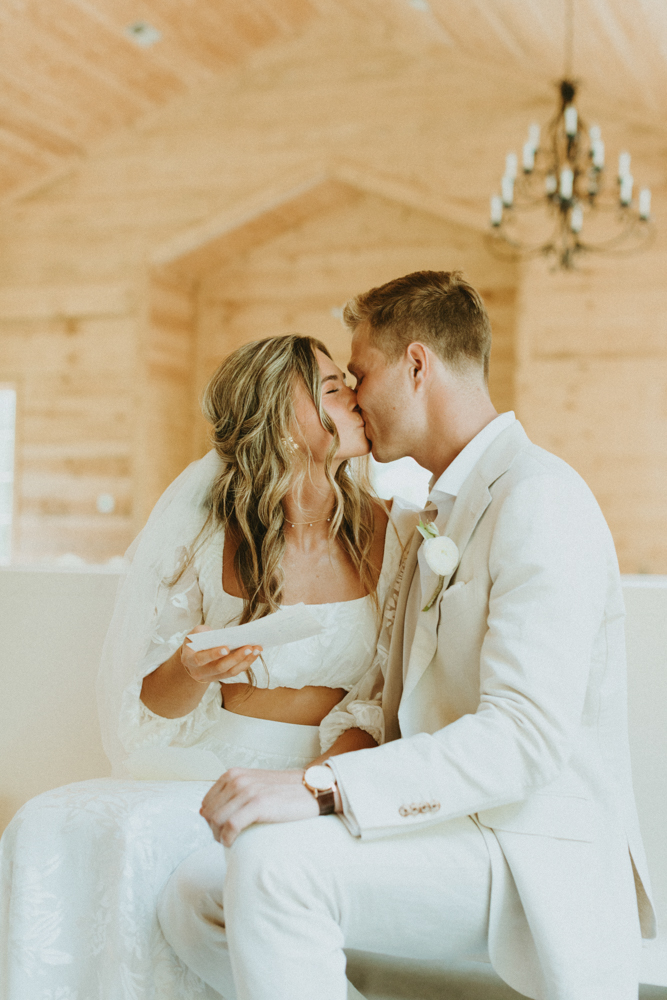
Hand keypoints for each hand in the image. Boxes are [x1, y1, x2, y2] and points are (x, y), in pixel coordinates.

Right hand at [180, 625, 262, 683]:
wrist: (192, 658)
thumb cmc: (195, 643)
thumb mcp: (194, 634)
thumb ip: (202, 632)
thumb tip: (219, 634)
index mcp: (190, 660)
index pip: (201, 659)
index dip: (214, 654)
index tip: (226, 648)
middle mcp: (200, 672)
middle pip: (220, 667)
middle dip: (235, 657)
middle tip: (248, 647)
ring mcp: (212, 677)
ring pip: (230, 672)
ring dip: (245, 660)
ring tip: (257, 649)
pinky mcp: (222, 677)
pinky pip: (236, 671)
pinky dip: (246, 662)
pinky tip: (255, 653)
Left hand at [200, 768, 318, 845]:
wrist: (312, 789)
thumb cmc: (284, 791)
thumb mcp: (254, 783)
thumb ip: (234, 792)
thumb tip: (206, 811)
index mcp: (235, 774)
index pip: (206, 802)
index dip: (210, 819)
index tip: (220, 829)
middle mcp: (238, 780)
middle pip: (209, 813)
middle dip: (213, 830)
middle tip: (224, 839)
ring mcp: (248, 791)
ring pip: (217, 821)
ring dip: (218, 836)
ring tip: (229, 842)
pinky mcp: (258, 804)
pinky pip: (231, 826)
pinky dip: (227, 839)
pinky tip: (232, 843)